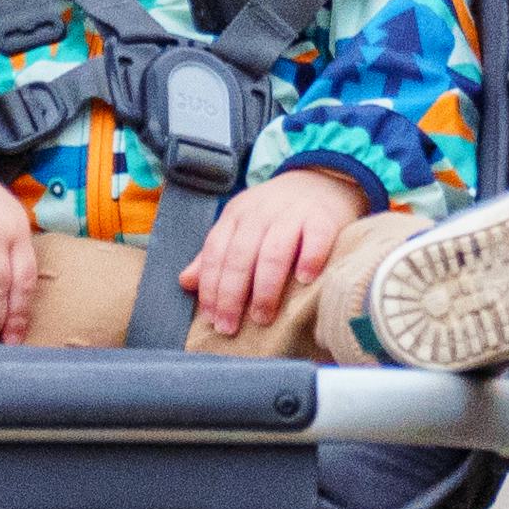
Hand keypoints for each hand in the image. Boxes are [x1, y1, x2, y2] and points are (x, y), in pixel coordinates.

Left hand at [188, 166, 371, 343]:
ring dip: (265, 288)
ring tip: (262, 317)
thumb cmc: (275, 215)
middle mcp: (260, 213)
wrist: (320, 181)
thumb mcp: (240, 226)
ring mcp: (292, 214)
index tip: (211, 318)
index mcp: (235, 215)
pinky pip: (315, 239)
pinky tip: (305, 281)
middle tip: (230, 327)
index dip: (210, 286)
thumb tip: (185, 282)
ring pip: (273, 252)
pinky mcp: (323, 218)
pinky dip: (310, 259)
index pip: (215, 252)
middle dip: (232, 295)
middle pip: (240, 256)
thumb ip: (215, 254)